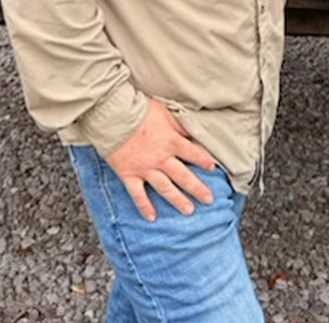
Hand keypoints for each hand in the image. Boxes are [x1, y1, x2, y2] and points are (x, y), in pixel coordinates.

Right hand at [106, 98, 215, 220]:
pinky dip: (144, 206)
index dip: (204, 160)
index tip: (213, 168)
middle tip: (209, 200)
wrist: (115, 116)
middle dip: (197, 188)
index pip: (193, 153)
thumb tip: (191, 131)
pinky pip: (138, 194)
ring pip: (165, 188)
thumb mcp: (165, 111)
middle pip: (183, 176)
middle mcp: (161, 158)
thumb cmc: (139, 110)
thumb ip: (179, 124)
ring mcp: (145, 169)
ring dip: (178, 200)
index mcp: (171, 141)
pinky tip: (151, 217)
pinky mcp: (129, 174)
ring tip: (189, 210)